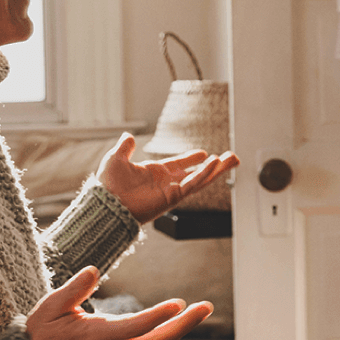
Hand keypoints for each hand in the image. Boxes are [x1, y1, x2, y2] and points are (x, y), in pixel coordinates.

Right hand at [27, 267, 212, 339]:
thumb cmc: (41, 334)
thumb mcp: (50, 307)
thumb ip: (74, 289)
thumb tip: (93, 271)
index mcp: (98, 337)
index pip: (136, 327)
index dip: (159, 316)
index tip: (178, 303)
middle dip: (185, 324)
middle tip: (206, 307)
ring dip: (180, 329)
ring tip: (199, 311)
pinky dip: (166, 337)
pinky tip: (177, 324)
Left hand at [96, 133, 239, 222]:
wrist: (107, 203)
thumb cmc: (108, 185)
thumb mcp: (116, 159)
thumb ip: (125, 148)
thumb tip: (128, 136)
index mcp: (154, 173)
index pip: (178, 164)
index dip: (191, 159)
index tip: (204, 154)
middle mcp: (166, 182)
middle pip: (196, 173)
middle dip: (214, 166)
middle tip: (230, 158)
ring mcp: (171, 190)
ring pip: (200, 179)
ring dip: (217, 170)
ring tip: (233, 160)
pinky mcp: (172, 197)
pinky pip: (192, 185)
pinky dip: (204, 175)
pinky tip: (215, 165)